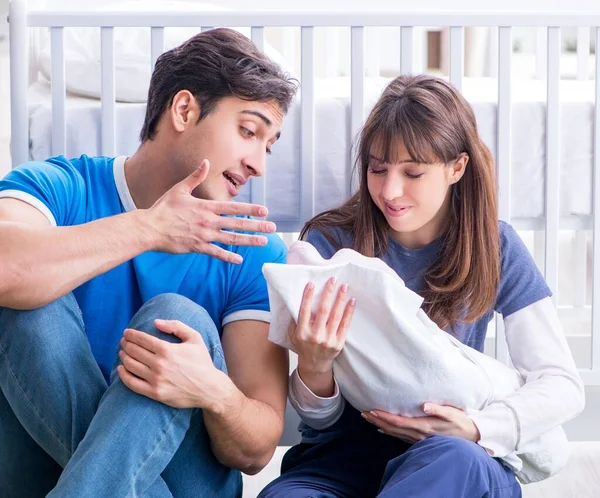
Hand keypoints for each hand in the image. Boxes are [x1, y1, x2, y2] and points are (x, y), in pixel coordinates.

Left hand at [117, 319, 228, 409]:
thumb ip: (176, 326)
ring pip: (131, 365)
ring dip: (123, 357)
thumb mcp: (194, 338)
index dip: (132, 335)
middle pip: (134, 351)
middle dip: (126, 344)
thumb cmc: (202, 361)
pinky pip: (132, 383)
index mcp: (167, 349)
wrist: (209, 388)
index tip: (127, 333)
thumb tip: (156, 322)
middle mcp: (159, 364)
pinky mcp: (155, 393)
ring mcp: (156, 379)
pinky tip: (121, 369)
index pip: (142, 339)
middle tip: (123, 341)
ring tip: (122, 352)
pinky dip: (123, 375)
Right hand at [145, 159, 276, 262]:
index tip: (264, 211)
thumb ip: (195, 177)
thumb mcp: (180, 189)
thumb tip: (206, 162)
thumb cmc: (163, 208)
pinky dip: (228, 257)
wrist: (149, 228)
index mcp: (206, 206)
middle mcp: (208, 221)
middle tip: (272, 228)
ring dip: (248, 241)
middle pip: (237, 223)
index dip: (251, 209)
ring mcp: (204, 235)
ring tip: (263, 242)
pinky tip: (239, 260)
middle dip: (257, 226)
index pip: (234, 207)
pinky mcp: (197, 247)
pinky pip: (216, 253)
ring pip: (231, 239)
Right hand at [290, 277, 355, 377]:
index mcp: (302, 333)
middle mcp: (315, 336)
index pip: (304, 311)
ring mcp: (328, 340)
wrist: (314, 364)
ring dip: (340, 300)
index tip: (312, 283)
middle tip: (333, 280)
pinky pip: (345, 325)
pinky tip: (351, 301)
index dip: (307, 297)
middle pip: (323, 311)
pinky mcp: (338, 343)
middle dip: (328, 293)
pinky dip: (349, 312)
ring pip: (336, 316)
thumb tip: (296, 299)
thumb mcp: (293, 334)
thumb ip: (295, 319)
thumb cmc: (303, 345)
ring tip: (344, 287)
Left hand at [362, 403, 480, 443]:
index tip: (372, 410)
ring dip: (381, 426)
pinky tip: (383, 430)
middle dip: (377, 420)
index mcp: (424, 426)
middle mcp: (419, 434)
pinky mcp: (421, 439)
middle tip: (363, 413)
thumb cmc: (462, 422)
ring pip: (395, 433)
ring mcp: (419, 439)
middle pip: (393, 428)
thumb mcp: (452, 413)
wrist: (472, 436)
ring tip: (368, 418)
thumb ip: (438, 409)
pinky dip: (390, 432)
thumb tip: (424, 405)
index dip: (384, 417)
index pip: (399, 422)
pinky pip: (401, 437)